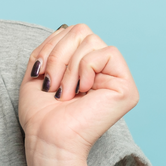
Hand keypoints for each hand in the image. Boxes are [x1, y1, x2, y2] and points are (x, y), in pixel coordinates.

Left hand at [18, 24, 138, 161]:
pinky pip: (106, 52)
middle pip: (81, 30)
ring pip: (91, 40)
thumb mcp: (38, 67)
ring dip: (68, 66)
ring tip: (64, 92)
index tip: (39, 73)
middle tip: (51, 83)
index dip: (51, 46)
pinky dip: (85, 69)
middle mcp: (102, 68)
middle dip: (58, 54)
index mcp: (83, 64)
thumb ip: (52, 44)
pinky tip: (82, 91)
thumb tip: (64, 28)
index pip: (71, 30)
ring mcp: (115, 77)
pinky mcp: (126, 87)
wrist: (47, 137)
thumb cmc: (40, 111)